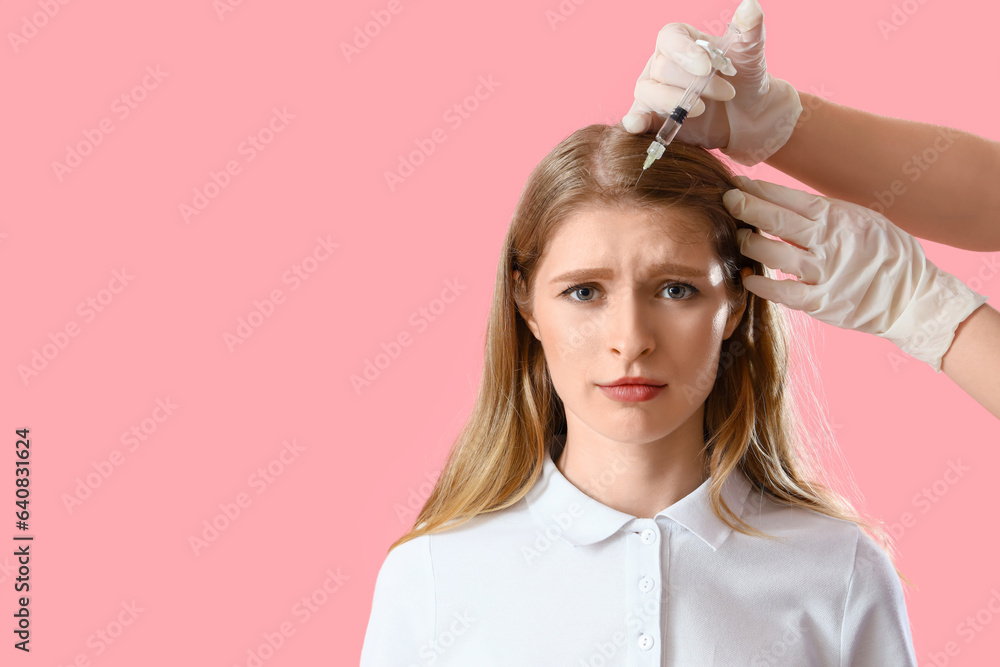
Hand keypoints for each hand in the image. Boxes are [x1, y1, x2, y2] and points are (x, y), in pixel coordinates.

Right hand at [622, 0, 801, 165]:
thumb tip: (750, 7)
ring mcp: (655, 92)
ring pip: (648, 91)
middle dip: (694, 83)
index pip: (670, 37)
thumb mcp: (750, 53)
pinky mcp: (653, 119)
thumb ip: (750, 29)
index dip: (683, 50)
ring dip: (673, 101)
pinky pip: (637, 117)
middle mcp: (661, 64)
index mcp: (681, 41)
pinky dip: (636, 121)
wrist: (748, 115)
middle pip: (663, 68)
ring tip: (700, 110)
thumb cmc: (745, 79)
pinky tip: (637, 126)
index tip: (705, 67)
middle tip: (727, 92)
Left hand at [724, 176, 989, 372]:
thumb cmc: (885, 254)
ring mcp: (824, 272)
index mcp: (838, 217)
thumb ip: (826, 213)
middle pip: (776, 220)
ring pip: (773, 253)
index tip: (738, 184)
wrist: (912, 296)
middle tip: (726, 200)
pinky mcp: (821, 301)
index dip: (759, 189)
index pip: (789, 197)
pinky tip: (748, 278)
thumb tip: (783, 202)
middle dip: (745, 207)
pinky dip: (761, 284)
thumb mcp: (863, 220)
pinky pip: (782, 291)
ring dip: (748, 244)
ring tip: (737, 238)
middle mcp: (829, 241)